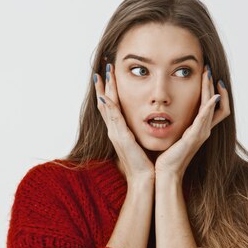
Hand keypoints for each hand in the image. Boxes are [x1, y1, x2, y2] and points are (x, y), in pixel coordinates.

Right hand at [94, 63, 154, 184]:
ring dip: (105, 90)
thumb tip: (141, 124)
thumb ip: (137, 133)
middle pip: (106, 103)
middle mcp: (115, 130)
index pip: (112, 106)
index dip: (109, 91)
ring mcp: (116, 134)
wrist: (143, 180)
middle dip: (104, 85)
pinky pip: (113, 119)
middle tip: (102, 68)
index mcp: (120, 131)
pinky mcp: (121, 138)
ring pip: (107, 107)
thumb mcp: (140, 144)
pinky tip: (105, 96)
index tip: (107, 75)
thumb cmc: (144, 164)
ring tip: (103, 74)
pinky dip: (109, 107)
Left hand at [155, 64, 229, 179]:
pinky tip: (211, 97)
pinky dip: (209, 108)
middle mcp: (204, 131)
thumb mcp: (175, 136)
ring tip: (208, 76)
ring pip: (212, 108)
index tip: (208, 77)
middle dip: (213, 86)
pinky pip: (205, 120)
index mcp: (199, 129)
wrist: (166, 174)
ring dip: (211, 90)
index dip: (215, 92)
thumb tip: (171, 112)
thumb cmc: (167, 157)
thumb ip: (178, 124)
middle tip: (208, 69)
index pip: (215, 107)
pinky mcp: (194, 138)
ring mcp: (200, 134)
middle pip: (218, 104)